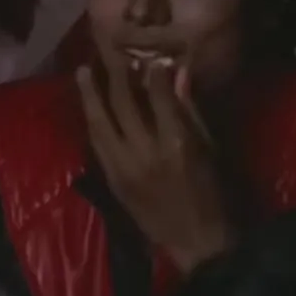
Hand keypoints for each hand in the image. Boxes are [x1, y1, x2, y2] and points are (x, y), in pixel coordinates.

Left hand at [76, 52, 232, 272]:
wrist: (194, 241)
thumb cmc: (212, 194)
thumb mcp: (209, 149)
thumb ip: (190, 111)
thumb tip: (178, 74)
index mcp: (175, 143)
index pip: (157, 96)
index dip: (151, 72)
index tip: (147, 56)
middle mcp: (144, 152)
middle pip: (122, 105)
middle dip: (114, 76)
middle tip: (108, 54)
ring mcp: (123, 167)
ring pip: (100, 123)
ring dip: (90, 96)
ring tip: (83, 72)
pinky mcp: (112, 181)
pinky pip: (96, 145)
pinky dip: (92, 123)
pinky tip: (88, 107)